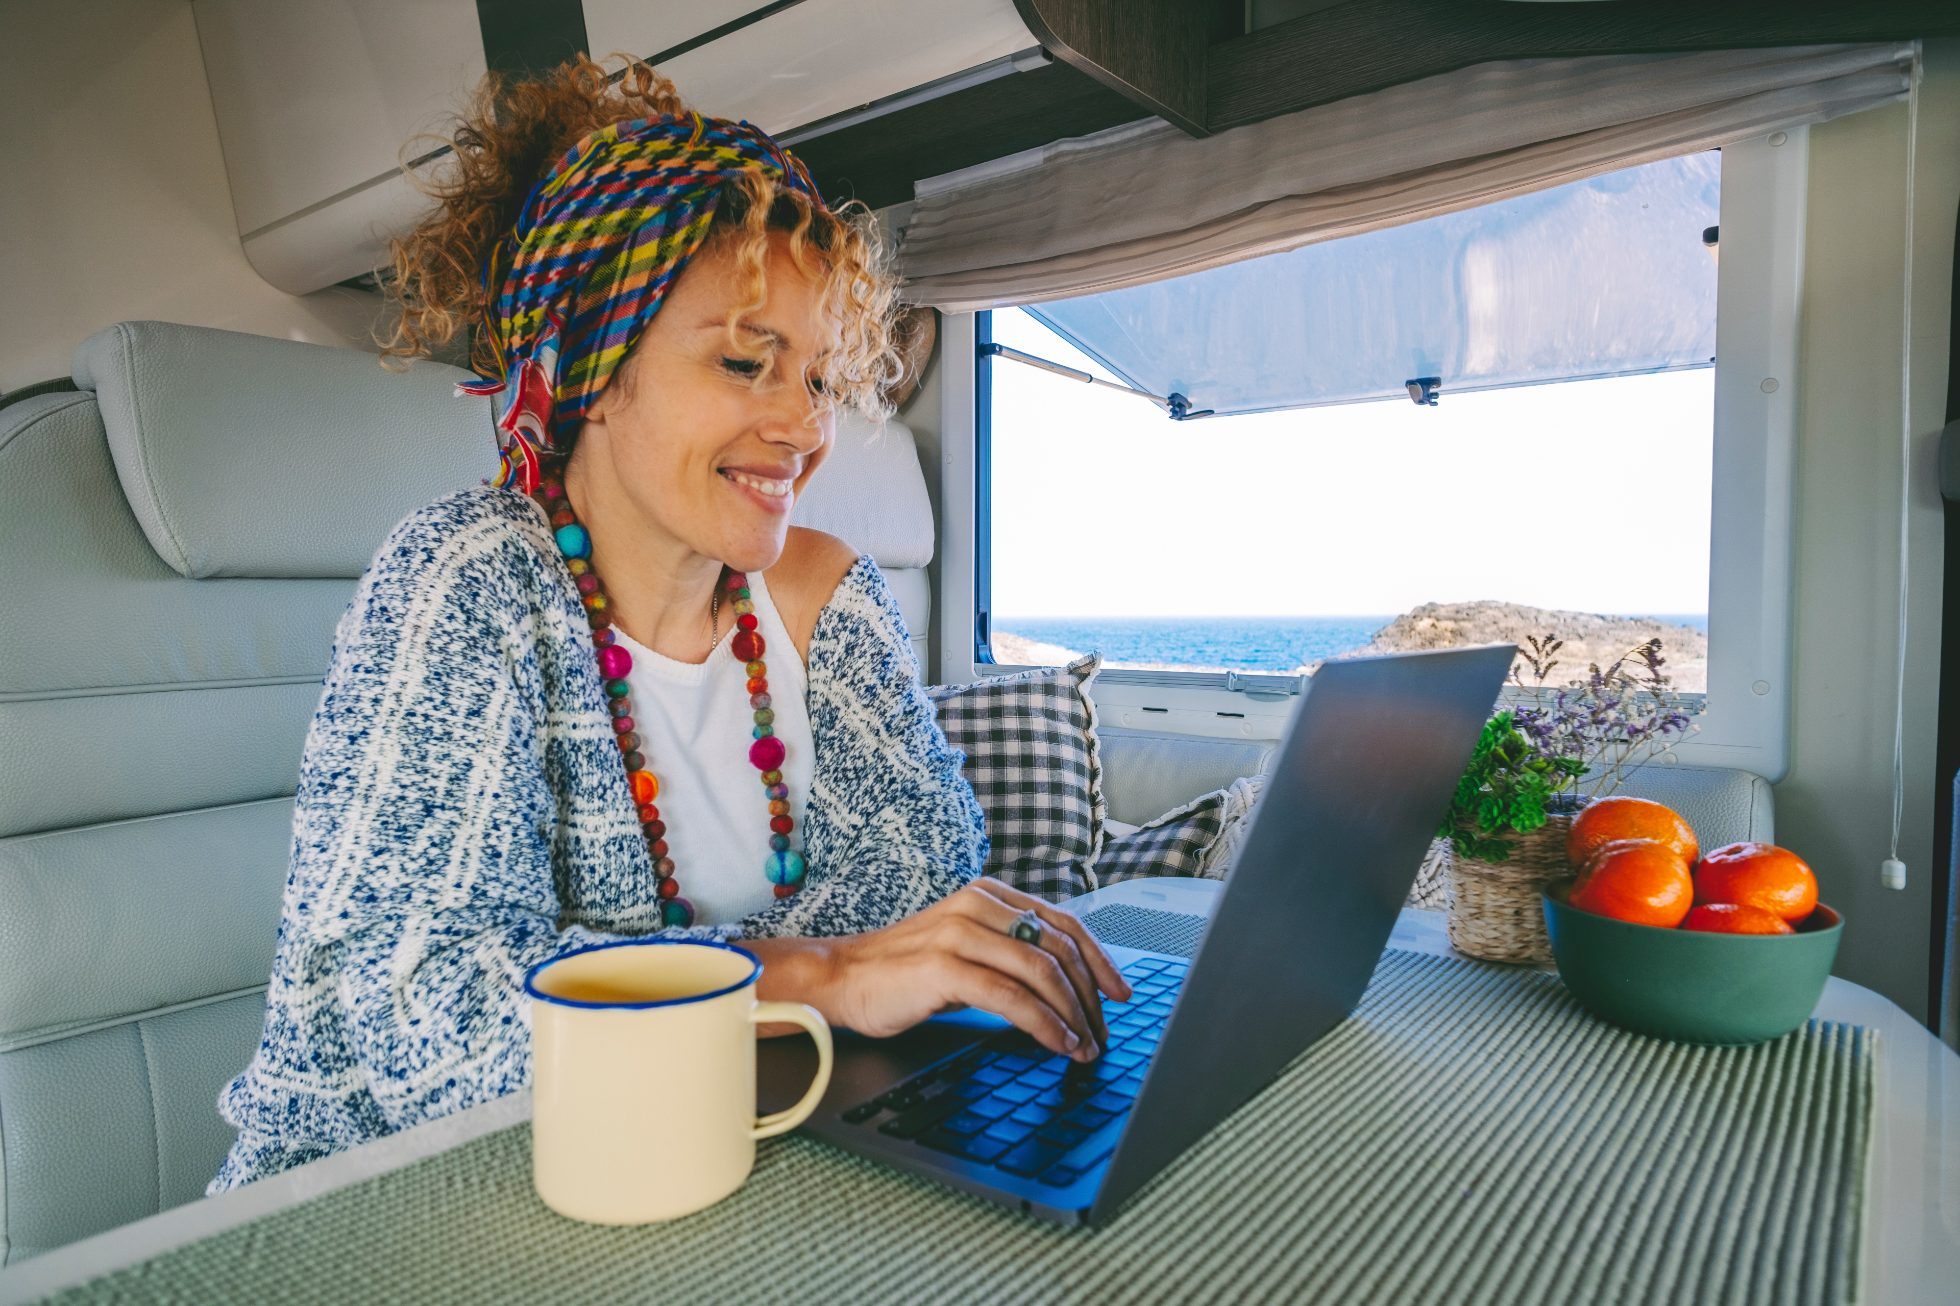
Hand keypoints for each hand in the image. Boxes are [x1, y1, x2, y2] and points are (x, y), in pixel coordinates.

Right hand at [770, 879, 1131, 1061]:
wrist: (840, 979)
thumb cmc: (902, 971)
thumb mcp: (964, 949)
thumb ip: (1006, 953)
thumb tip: (1063, 985)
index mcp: (988, 895)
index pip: (1063, 923)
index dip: (1099, 960)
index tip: (1120, 994)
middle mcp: (978, 905)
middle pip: (1059, 948)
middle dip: (1090, 996)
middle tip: (1103, 1033)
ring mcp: (960, 933)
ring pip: (1041, 972)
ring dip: (1072, 1015)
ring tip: (1084, 1047)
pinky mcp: (944, 966)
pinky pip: (1011, 997)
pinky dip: (1043, 1024)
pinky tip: (1056, 1044)